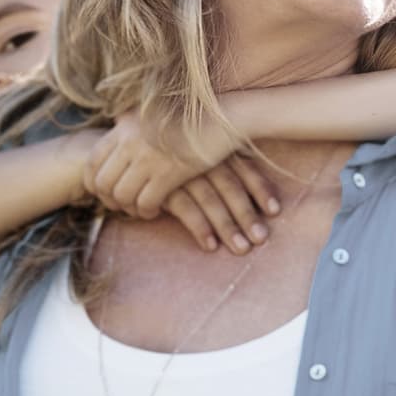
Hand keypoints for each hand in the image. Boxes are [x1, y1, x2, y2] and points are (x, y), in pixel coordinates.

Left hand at [86, 110, 239, 220]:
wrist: (227, 116)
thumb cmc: (193, 114)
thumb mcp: (156, 109)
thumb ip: (133, 116)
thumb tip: (114, 119)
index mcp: (126, 126)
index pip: (92, 161)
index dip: (93, 182)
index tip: (105, 192)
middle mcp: (131, 140)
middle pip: (103, 182)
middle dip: (110, 200)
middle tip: (123, 205)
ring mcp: (149, 157)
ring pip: (122, 196)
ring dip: (129, 208)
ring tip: (141, 208)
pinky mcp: (169, 173)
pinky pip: (145, 202)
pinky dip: (147, 211)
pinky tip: (156, 210)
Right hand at [158, 157, 282, 254]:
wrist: (120, 150)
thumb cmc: (167, 154)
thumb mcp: (196, 154)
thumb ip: (220, 165)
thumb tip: (250, 191)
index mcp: (214, 147)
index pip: (244, 167)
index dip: (261, 188)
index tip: (275, 210)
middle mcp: (201, 157)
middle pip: (231, 187)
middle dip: (248, 214)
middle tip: (261, 239)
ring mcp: (181, 170)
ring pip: (211, 200)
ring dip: (228, 226)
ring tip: (242, 248)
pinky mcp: (161, 186)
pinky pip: (186, 209)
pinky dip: (200, 227)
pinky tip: (210, 245)